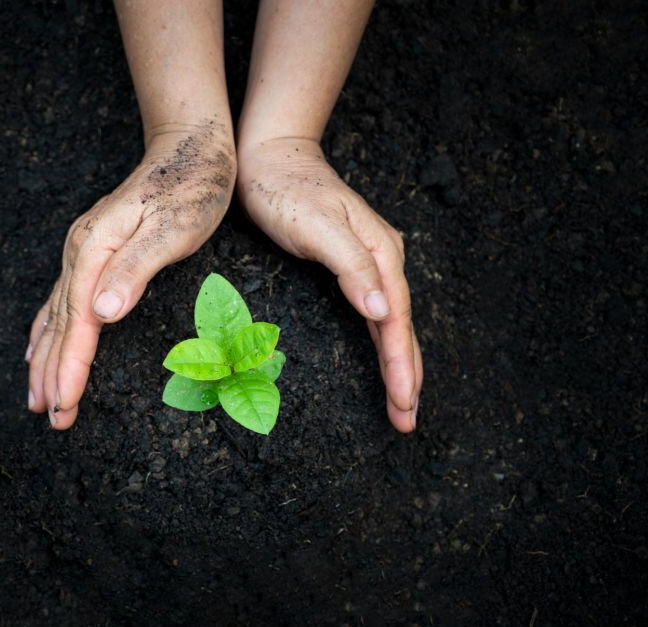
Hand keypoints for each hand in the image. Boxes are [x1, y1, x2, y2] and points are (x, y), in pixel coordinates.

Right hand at [27, 125, 235, 428]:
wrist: (190, 146)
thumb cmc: (191, 186)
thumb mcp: (172, 228)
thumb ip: (135, 269)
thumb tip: (102, 312)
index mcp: (95, 249)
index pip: (78, 321)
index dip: (69, 366)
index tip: (63, 404)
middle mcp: (81, 252)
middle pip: (60, 324)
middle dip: (52, 374)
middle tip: (49, 419)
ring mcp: (84, 252)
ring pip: (56, 317)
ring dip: (45, 359)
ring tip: (36, 398)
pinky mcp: (94, 253)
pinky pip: (61, 301)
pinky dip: (47, 331)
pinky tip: (37, 346)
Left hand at [237, 137, 421, 431]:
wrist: (268, 158)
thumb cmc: (286, 190)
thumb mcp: (316, 226)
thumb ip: (351, 266)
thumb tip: (383, 310)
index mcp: (380, 252)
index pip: (396, 318)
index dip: (401, 363)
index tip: (405, 400)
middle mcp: (382, 259)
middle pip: (399, 326)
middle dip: (405, 375)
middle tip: (406, 420)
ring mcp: (368, 262)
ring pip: (389, 323)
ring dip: (398, 364)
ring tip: (402, 404)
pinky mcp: (350, 265)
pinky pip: (374, 313)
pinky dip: (381, 342)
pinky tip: (386, 360)